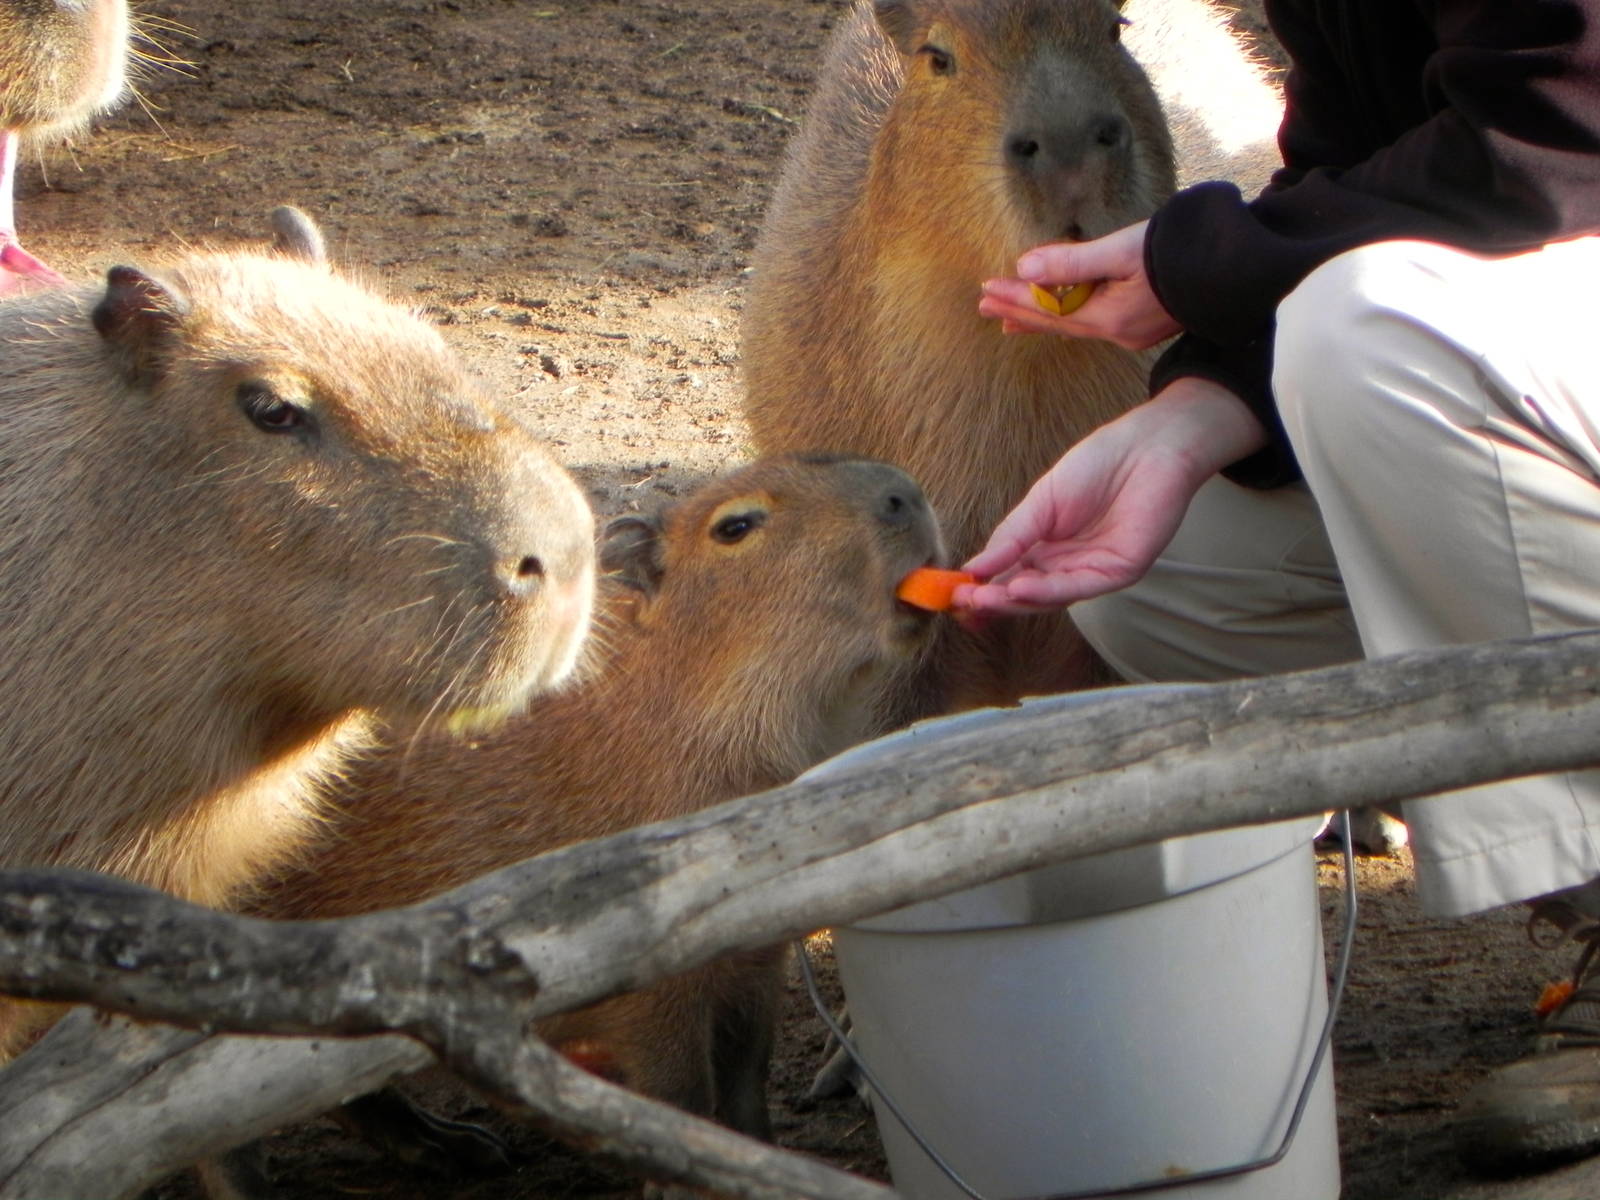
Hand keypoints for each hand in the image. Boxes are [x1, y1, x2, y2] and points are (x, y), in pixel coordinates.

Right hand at [954, 379, 1266, 614]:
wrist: (1147, 446)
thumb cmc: (1097, 465)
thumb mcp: (1040, 502)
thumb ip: (1010, 537)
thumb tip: (971, 569)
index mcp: (1046, 550)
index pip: (1008, 580)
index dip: (981, 592)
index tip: (951, 597)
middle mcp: (1067, 567)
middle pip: (1025, 597)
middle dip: (992, 603)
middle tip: (962, 606)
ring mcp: (1093, 571)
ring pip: (1049, 598)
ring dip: (1014, 601)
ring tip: (982, 599)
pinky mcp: (1120, 570)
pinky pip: (1079, 587)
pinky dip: (1048, 591)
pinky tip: (1019, 587)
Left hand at [977, 220, 1180, 349]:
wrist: (1234, 265)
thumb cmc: (1182, 251)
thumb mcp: (1122, 250)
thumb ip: (1073, 260)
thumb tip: (1025, 266)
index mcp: (1110, 317)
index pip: (1050, 308)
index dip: (1016, 297)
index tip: (986, 289)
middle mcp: (1118, 332)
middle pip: (1057, 322)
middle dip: (1020, 311)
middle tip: (984, 304)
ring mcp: (1132, 332)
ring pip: (1073, 326)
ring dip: (1041, 318)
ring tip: (1009, 320)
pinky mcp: (1143, 324)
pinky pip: (1092, 323)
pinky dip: (1068, 318)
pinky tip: (1062, 317)